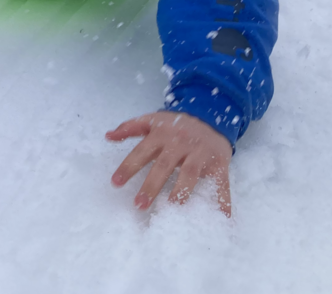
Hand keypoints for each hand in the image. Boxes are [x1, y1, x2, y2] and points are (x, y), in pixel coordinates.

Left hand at [106, 111, 232, 215]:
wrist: (210, 114)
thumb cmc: (176, 123)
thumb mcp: (152, 120)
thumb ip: (130, 128)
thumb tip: (108, 136)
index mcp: (161, 134)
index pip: (141, 152)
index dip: (128, 167)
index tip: (115, 183)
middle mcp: (180, 143)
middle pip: (164, 165)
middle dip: (151, 185)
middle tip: (139, 205)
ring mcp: (200, 153)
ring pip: (190, 174)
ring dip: (180, 193)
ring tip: (171, 210)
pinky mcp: (219, 163)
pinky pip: (221, 183)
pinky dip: (223, 201)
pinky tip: (222, 218)